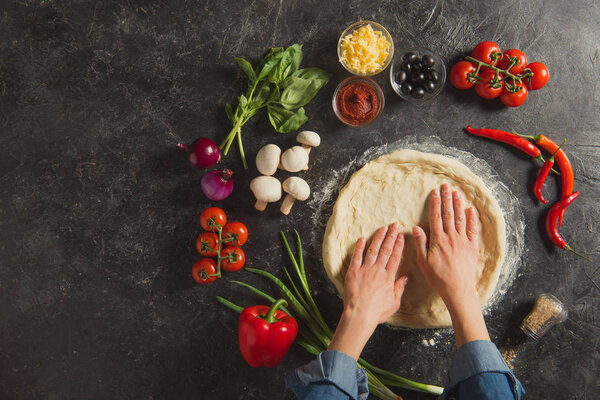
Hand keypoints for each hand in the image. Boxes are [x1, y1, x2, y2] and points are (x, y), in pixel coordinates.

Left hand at [328, 223, 407, 359]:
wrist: (360, 315)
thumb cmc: (377, 312)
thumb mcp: (394, 303)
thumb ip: (399, 288)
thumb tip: (405, 278)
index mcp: (388, 277)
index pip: (395, 257)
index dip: (399, 245)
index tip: (401, 235)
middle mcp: (378, 270)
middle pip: (386, 250)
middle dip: (391, 236)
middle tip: (394, 225)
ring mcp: (365, 270)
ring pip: (373, 250)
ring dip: (378, 238)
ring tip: (383, 228)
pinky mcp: (353, 272)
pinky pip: (357, 256)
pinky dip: (359, 247)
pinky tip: (362, 238)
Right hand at [412, 184, 488, 346]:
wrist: (458, 289)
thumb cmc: (438, 278)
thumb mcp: (423, 262)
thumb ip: (421, 244)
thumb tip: (416, 228)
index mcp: (438, 240)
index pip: (436, 217)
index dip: (435, 203)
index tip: (435, 192)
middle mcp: (451, 237)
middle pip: (449, 214)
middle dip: (447, 199)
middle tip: (446, 186)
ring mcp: (463, 241)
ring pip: (460, 218)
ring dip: (458, 205)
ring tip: (456, 193)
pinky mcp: (472, 247)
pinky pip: (472, 230)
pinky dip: (471, 219)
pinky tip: (470, 210)